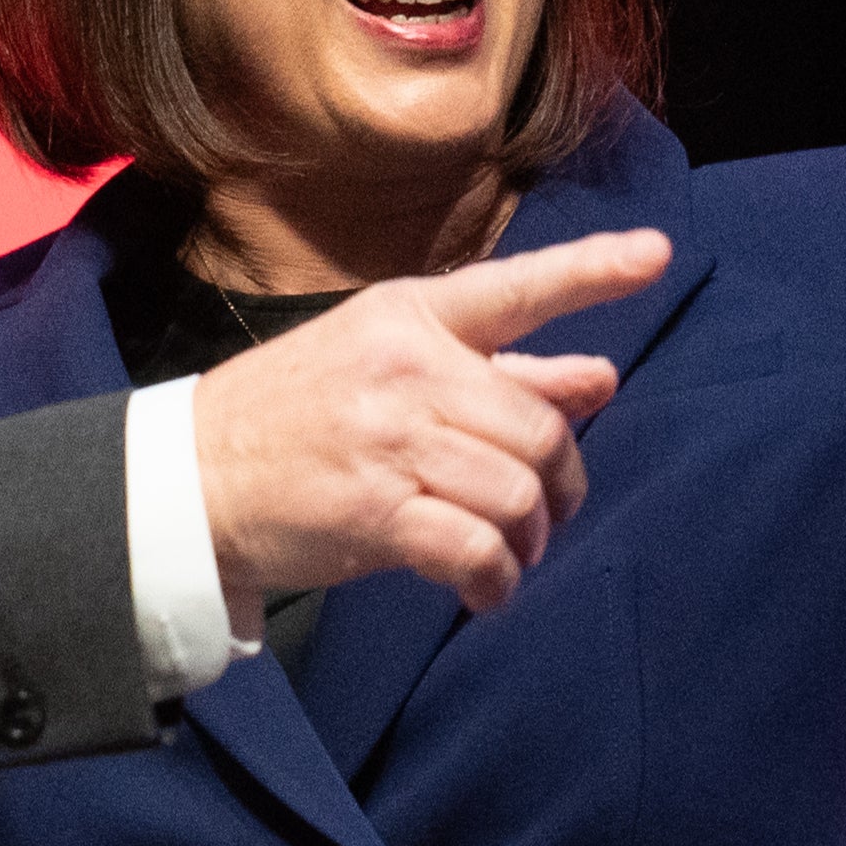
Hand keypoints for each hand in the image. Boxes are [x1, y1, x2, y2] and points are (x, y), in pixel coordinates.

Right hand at [193, 230, 671, 618]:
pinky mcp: (375, 512)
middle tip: (548, 515)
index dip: (592, 270)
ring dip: (529, 538)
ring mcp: (391, 439)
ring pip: (517, 490)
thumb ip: (499, 370)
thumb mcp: (385, 367)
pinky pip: (475, 549)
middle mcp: (407, 368)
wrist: (188, 481)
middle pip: (539, 427)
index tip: (658, 255)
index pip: (515, 286)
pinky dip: (496, 580)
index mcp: (409, 315)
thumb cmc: (294, 420)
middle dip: (562, 483)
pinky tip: (487, 591)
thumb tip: (600, 376)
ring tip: (510, 554)